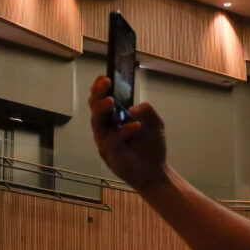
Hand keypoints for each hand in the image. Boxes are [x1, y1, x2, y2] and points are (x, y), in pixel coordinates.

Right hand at [88, 76, 168, 191]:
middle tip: (106, 84)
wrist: (155, 171)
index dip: (100, 87)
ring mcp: (105, 141)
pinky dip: (124, 131)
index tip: (105, 77)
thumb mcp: (155, 123)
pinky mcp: (109, 154)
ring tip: (111, 100)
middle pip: (94, 107)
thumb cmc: (150, 146)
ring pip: (96, 122)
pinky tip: (136, 125)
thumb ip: (147, 111)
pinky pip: (112, 140)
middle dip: (98, 94)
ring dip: (102, 109)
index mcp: (114, 117)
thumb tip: (132, 108)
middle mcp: (106, 127)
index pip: (101, 99)